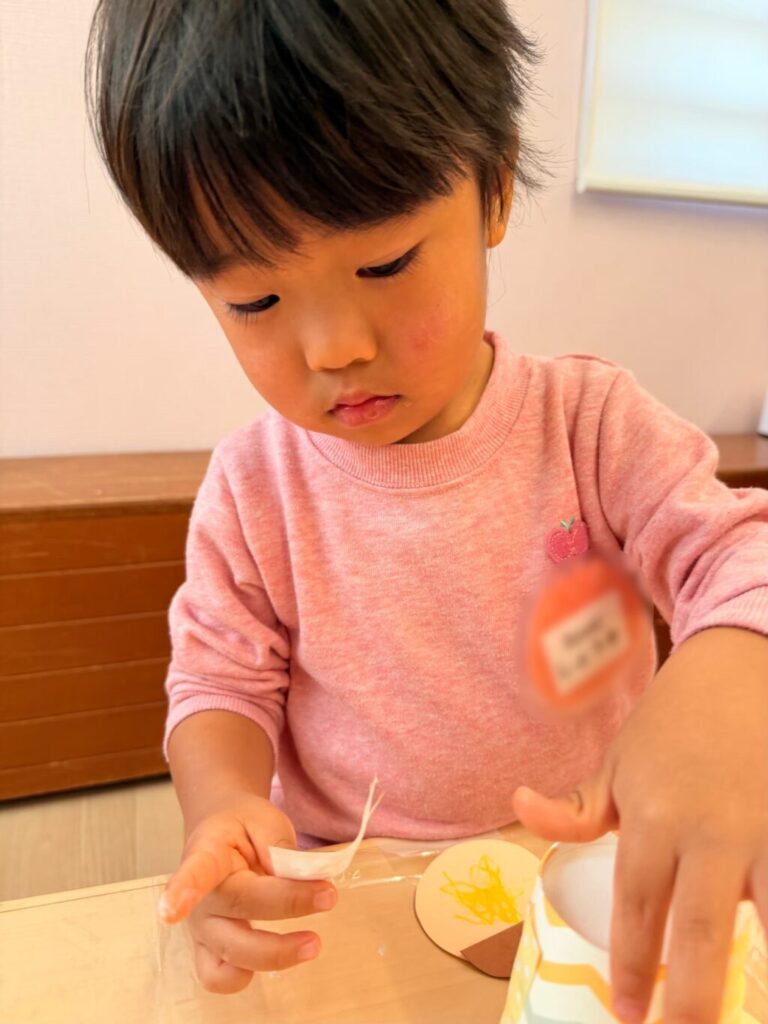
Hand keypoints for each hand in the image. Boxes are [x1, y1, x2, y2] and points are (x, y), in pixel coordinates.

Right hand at [158, 794, 337, 993]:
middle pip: (239, 912)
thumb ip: (280, 847)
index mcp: (206, 854)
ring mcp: (201, 929)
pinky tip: (279, 954)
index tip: (169, 911)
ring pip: (232, 956)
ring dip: (276, 954)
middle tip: (329, 896)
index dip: (182, 892)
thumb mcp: (264, 819)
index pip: (195, 872)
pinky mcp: (208, 950)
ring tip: (312, 942)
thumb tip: (299, 880)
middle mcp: (199, 896)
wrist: (220, 831)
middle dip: (288, 907)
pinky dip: (246, 975)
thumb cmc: (242, 826)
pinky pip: (219, 978)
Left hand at [513, 627, 767, 1023]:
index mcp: (654, 818)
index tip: (631, 1015)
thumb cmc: (674, 721)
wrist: (739, 667)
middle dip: (694, 1001)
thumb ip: (578, 807)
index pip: (638, 909)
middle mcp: (711, 832)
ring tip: (748, 1013)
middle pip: (702, 934)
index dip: (633, 969)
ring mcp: (766, 830)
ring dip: (761, 970)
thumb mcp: (619, 761)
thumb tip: (520, 807)